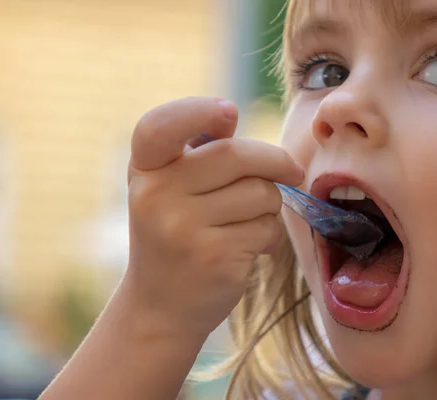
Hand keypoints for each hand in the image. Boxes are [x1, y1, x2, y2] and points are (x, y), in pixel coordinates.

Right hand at [124, 97, 303, 338]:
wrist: (161, 306)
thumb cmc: (175, 235)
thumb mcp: (169, 190)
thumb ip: (196, 153)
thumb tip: (229, 117)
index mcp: (144, 171)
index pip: (159, 126)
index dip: (197, 111)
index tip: (230, 113)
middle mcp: (157, 196)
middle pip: (237, 155)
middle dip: (276, 161)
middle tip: (293, 172)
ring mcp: (184, 228)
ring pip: (262, 192)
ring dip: (271, 204)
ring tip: (250, 222)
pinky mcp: (215, 257)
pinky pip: (268, 226)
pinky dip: (270, 234)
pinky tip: (250, 248)